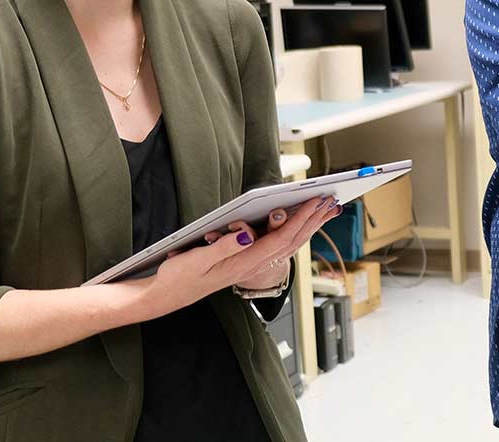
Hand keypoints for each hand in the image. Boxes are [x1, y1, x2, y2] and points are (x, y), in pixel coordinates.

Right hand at [140, 195, 340, 316]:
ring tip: (325, 211)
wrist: (167, 296)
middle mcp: (252, 265)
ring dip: (308, 227)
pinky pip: (278, 247)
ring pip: (288, 244)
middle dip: (313, 220)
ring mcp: (251, 265)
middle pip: (291, 241)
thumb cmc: (179, 277)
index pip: (280, 238)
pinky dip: (294, 233)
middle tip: (331, 202)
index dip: (300, 219)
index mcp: (243, 262)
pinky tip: (301, 225)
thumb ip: (222, 247)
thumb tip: (246, 234)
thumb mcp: (195, 260)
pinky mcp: (246, 263)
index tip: (315, 202)